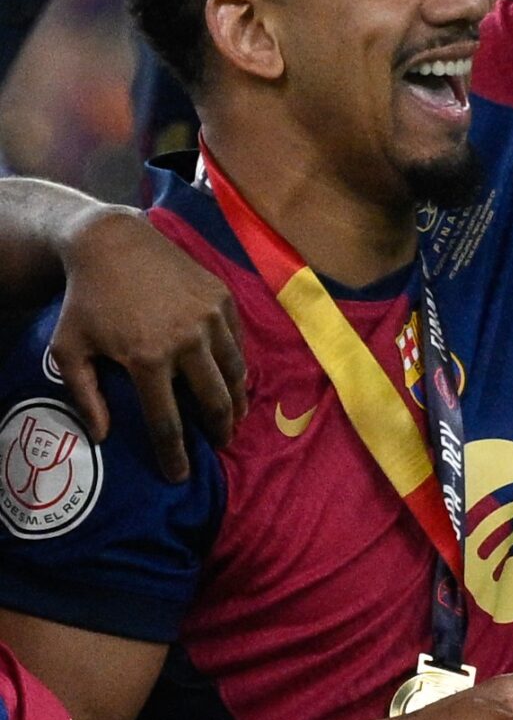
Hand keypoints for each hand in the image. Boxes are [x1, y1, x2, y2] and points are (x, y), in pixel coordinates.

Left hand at [53, 207, 247, 481]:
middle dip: (219, 430)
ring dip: (237, 401)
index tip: (179, 476)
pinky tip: (233, 379)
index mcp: (147, 358)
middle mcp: (187, 340)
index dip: (175, 455)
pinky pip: (238, 342)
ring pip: (235, 372)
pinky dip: (238, 366)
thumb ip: (84, 397)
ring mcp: (211, 317)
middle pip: (214, 400)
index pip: (167, 421)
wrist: (114, 243)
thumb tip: (102, 437)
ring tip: (234, 417)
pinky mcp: (223, 298)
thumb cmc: (86, 300)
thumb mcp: (68, 350)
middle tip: (219, 447)